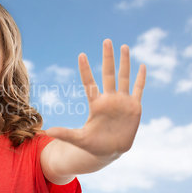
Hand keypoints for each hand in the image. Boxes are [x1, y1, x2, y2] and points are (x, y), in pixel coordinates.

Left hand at [46, 39, 145, 158]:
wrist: (109, 152)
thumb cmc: (93, 145)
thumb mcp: (79, 140)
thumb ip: (66, 134)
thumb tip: (48, 131)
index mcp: (96, 104)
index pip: (89, 83)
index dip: (86, 70)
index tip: (81, 55)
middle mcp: (109, 99)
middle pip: (109, 74)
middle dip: (108, 58)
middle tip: (106, 40)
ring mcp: (122, 102)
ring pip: (124, 78)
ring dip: (125, 62)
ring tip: (124, 46)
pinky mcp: (134, 107)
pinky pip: (139, 90)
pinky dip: (141, 78)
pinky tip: (142, 66)